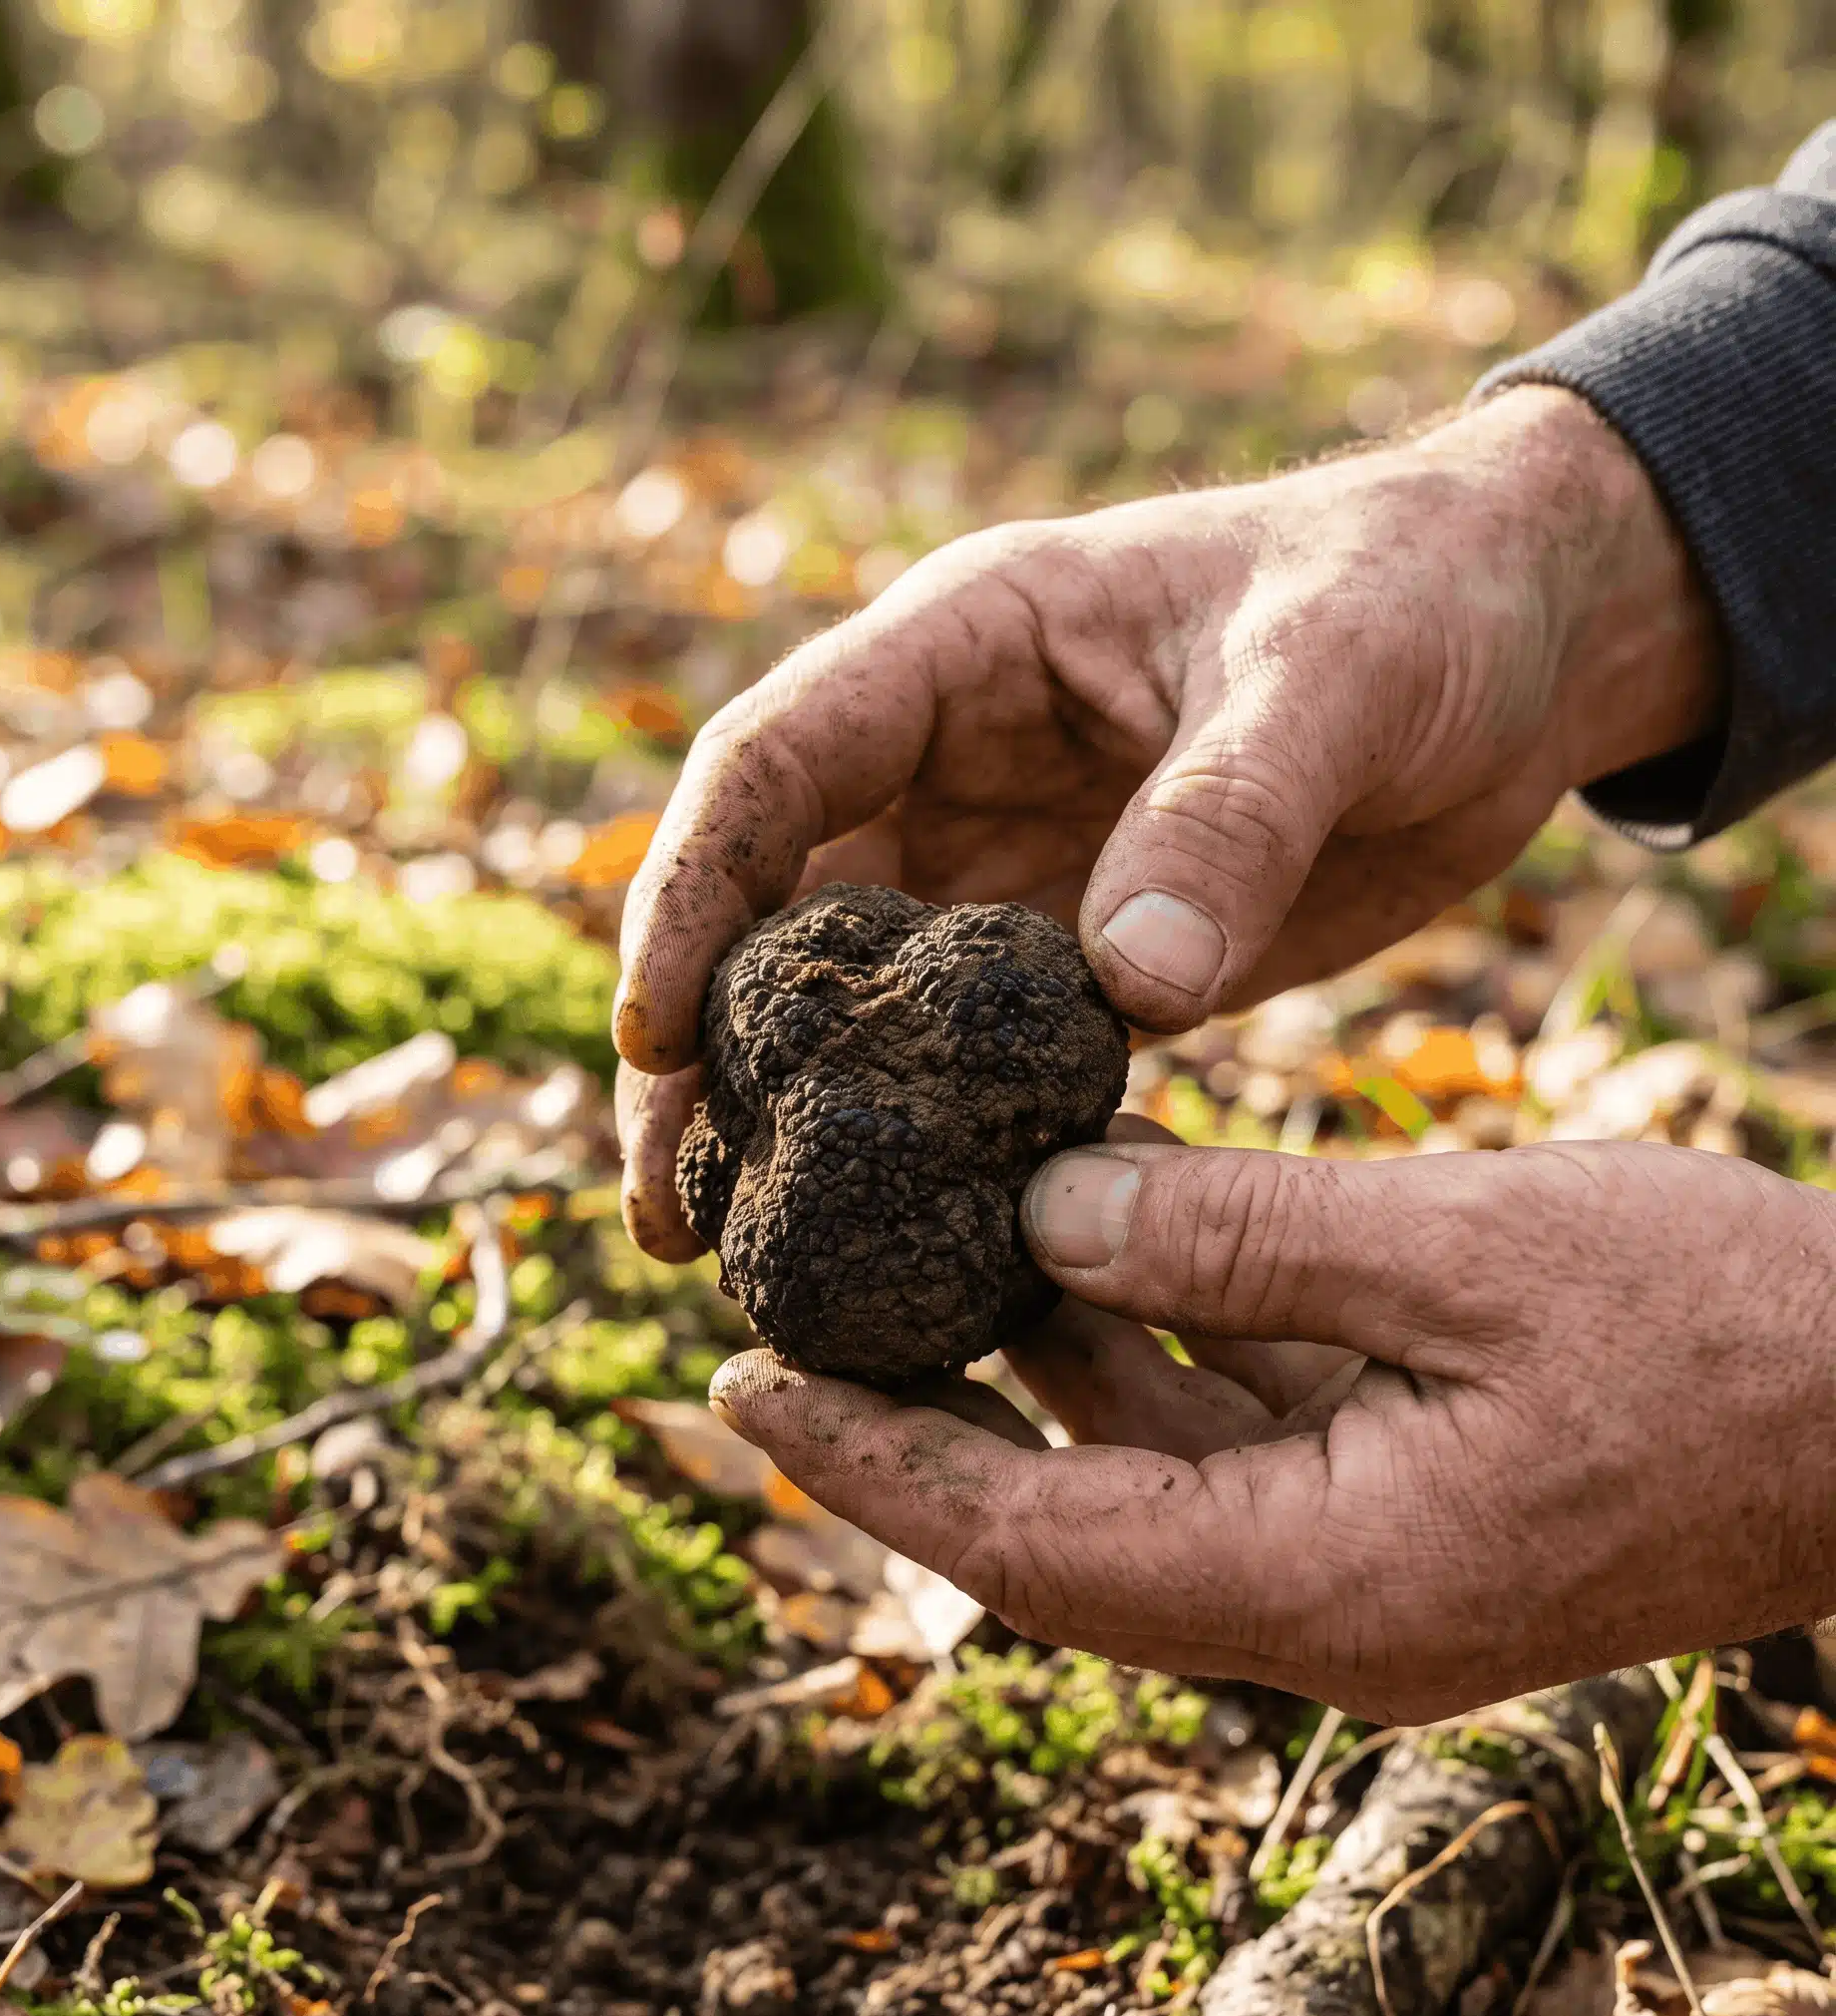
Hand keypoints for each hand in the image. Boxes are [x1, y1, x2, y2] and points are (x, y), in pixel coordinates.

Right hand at [614, 383, 1720, 1256]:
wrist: (1522, 639)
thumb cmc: (1420, 595)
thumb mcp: (1339, 675)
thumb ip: (1231, 814)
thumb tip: (1131, 984)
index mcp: (965, 650)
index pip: (772, 764)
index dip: (691, 895)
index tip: (655, 1040)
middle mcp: (955, 763)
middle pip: (773, 911)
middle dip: (705, 1056)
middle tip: (665, 1206)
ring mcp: (1012, 867)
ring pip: (855, 1007)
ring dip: (795, 1123)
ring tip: (740, 1257)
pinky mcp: (1085, 959)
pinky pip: (978, 1063)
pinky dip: (932, 1151)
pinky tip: (909, 1253)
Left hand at [706, 1142, 1835, 1722]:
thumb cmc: (1717, 1334)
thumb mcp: (1468, 1250)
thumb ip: (1244, 1238)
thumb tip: (1042, 1217)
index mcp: (1322, 1583)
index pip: (1030, 1546)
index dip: (873, 1468)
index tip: (737, 1388)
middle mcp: (1315, 1607)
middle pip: (1055, 1524)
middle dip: (920, 1421)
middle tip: (785, 1311)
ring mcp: (1358, 1566)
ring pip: (1132, 1471)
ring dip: (1026, 1373)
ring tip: (905, 1252)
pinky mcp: (1396, 1510)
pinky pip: (1224, 1435)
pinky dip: (1145, 1347)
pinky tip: (1082, 1237)